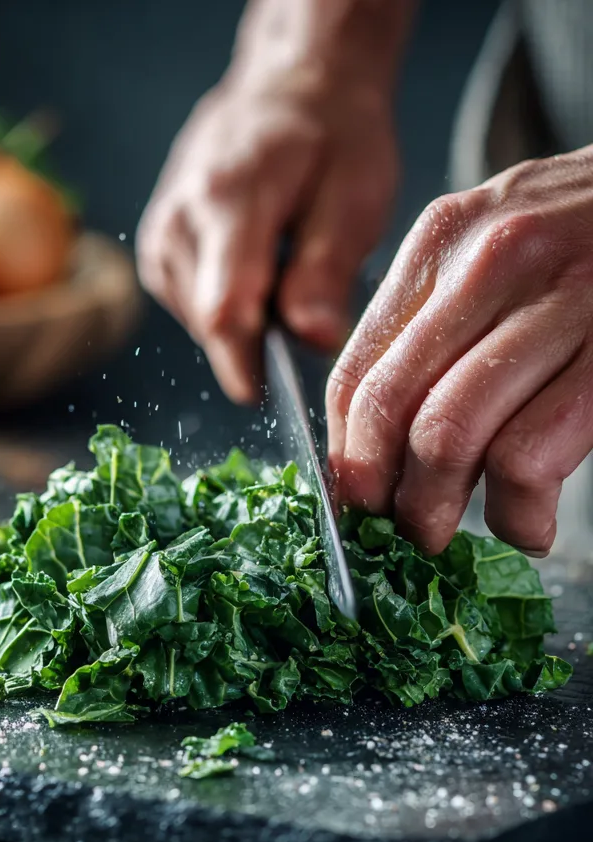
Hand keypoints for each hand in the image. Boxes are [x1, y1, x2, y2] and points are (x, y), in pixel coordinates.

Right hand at [137, 1, 407, 402]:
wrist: (286, 92)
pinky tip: (255, 271)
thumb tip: (314, 342)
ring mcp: (161, 237)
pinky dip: (227, 306)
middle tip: (306, 312)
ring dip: (244, 323)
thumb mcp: (354, 194)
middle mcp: (179, 222)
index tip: (271, 398)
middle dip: (257, 341)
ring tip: (282, 275)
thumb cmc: (330, 139)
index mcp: (228, 200)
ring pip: (199, 320)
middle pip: (209, 321)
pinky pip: (192, 307)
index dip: (246, 364)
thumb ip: (328, 270)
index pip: (224, 309)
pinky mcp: (158, 252)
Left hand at [326, 146, 592, 555]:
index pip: (353, 372)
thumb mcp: (501, 246)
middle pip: (388, 408)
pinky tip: (526, 523)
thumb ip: (435, 319)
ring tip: (446, 535)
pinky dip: (516, 513)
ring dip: (434, 510)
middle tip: (395, 531)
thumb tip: (375, 438)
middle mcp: (490, 261)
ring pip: (447, 436)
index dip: (345, 457)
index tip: (353, 503)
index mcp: (443, 241)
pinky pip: (529, 455)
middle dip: (379, 492)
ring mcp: (561, 301)